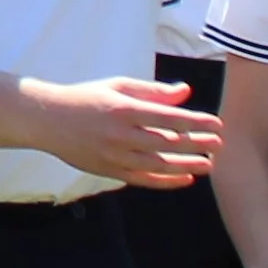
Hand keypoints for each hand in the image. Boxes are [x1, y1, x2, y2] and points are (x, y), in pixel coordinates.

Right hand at [45, 75, 222, 189]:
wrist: (48, 120)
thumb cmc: (86, 98)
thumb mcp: (118, 86)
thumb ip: (152, 92)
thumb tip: (185, 92)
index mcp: (124, 109)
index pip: (169, 118)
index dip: (195, 122)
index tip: (216, 123)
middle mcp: (120, 135)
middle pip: (168, 143)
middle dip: (197, 144)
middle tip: (219, 144)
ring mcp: (114, 156)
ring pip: (159, 165)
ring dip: (187, 165)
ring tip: (209, 164)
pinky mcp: (109, 171)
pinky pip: (143, 179)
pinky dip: (166, 181)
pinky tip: (185, 179)